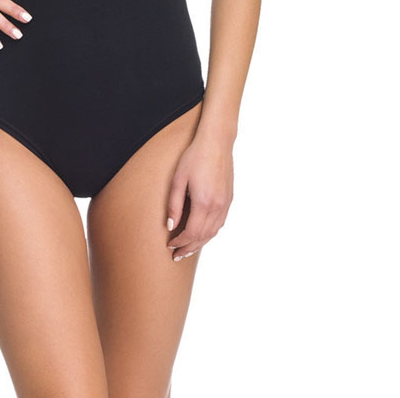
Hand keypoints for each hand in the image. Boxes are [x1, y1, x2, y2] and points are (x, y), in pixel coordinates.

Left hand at [165, 135, 233, 260]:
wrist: (216, 143)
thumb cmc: (194, 157)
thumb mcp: (178, 179)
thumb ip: (174, 204)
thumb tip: (170, 226)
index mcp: (203, 203)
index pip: (191, 233)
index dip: (180, 242)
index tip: (170, 245)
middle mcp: (217, 207)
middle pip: (203, 237)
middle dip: (189, 248)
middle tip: (176, 255)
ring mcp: (225, 204)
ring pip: (213, 232)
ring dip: (200, 243)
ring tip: (187, 249)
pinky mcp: (229, 200)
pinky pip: (220, 224)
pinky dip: (209, 233)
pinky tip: (201, 234)